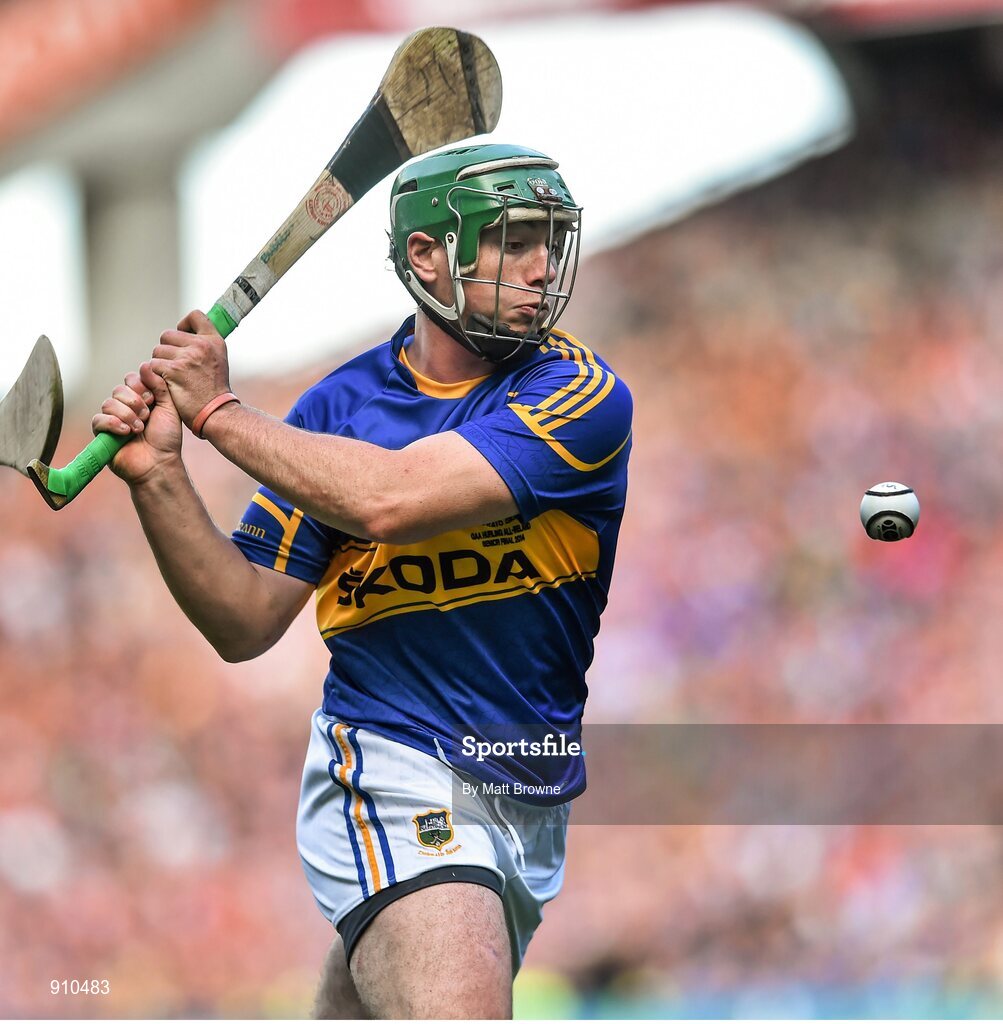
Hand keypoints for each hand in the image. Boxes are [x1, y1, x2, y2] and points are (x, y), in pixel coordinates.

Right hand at [92, 363, 182, 483]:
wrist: (160, 462)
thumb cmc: (167, 437)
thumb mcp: (170, 407)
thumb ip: (160, 386)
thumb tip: (146, 364)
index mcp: (141, 399)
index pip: (131, 379)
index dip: (141, 386)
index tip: (153, 400)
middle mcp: (125, 407)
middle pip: (119, 389)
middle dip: (135, 401)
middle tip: (147, 415)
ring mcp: (112, 419)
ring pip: (109, 403)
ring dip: (127, 415)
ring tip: (140, 428)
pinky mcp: (102, 433)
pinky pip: (98, 419)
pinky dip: (113, 423)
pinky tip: (126, 432)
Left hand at [150, 309, 232, 428]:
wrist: (216, 412)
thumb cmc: (214, 391)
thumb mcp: (218, 361)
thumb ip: (204, 346)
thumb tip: (185, 333)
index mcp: (214, 341)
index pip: (195, 316)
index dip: (184, 324)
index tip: (183, 336)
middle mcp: (201, 345)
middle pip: (168, 335)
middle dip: (167, 350)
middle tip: (176, 367)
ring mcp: (187, 357)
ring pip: (157, 351)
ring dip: (160, 364)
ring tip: (173, 378)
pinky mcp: (173, 370)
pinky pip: (152, 365)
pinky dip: (155, 376)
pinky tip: (167, 384)